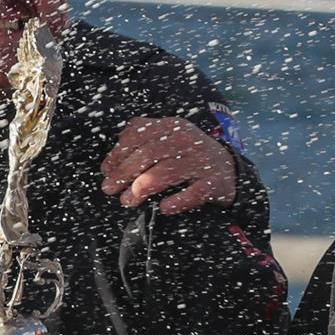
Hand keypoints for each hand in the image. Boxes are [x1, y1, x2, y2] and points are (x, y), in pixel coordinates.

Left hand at [101, 116, 236, 213]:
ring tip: (128, 201)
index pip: (138, 135)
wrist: (228, 168)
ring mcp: (201, 161)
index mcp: (172, 126)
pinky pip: (192, 194)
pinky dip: (175, 202)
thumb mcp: (168, 138)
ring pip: (166, 173)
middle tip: (110, 189)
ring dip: (142, 188)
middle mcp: (186, 140)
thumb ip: (142, 138)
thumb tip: (112, 158)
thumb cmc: (188, 155)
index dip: (118, 154)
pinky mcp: (214, 183)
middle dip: (124, 174)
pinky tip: (163, 208)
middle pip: (148, 155)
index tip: (106, 171)